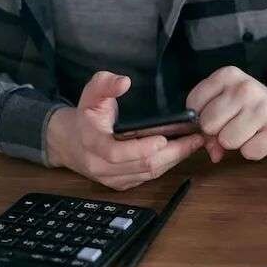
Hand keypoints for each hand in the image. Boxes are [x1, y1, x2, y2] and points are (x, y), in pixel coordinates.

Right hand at [46, 71, 205, 189]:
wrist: (71, 143)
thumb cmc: (86, 116)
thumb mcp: (90, 94)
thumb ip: (105, 84)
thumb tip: (124, 82)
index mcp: (92, 143)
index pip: (117, 152)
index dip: (142, 147)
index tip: (164, 137)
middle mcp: (101, 166)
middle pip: (142, 165)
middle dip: (172, 152)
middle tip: (195, 138)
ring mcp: (112, 178)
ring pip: (149, 173)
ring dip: (175, 159)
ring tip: (194, 143)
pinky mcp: (122, 184)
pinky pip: (149, 177)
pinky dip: (168, 165)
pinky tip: (181, 152)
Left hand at [186, 66, 266, 162]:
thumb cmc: (250, 109)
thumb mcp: (226, 104)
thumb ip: (208, 125)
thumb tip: (213, 152)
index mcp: (228, 75)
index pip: (194, 104)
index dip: (201, 117)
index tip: (217, 116)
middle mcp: (245, 88)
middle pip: (208, 124)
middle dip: (217, 132)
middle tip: (234, 126)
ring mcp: (263, 108)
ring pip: (227, 141)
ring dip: (236, 143)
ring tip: (249, 132)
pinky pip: (249, 152)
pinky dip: (253, 151)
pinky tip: (261, 139)